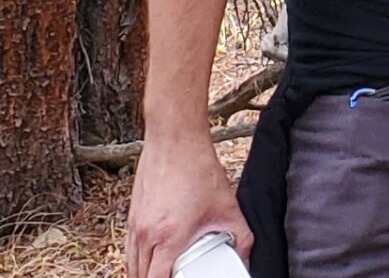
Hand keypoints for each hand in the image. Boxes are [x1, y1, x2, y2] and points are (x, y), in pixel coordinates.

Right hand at [127, 133, 253, 277]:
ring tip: (160, 274)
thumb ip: (241, 235)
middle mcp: (147, 233)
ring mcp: (136, 222)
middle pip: (140, 276)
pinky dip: (136, 258)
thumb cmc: (198, 167)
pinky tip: (149, 257)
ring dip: (142, 274)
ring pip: (131, 263)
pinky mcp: (132, 212)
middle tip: (172, 276)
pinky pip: (128, 246)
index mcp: (169, 237)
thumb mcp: (227, 206)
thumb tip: (245, 254)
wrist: (176, 137)